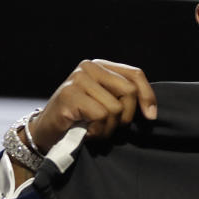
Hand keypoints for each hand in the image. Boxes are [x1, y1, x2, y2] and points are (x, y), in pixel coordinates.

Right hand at [28, 59, 156, 153]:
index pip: (136, 74)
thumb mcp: (106, 104)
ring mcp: (78, 78)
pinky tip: (87, 132)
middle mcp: (89, 67)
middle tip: (110, 126)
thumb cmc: (81, 120)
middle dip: (126, 116)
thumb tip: (151, 110)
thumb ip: (123, 98)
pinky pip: (101, 115)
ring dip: (109, 128)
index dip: (148, 96)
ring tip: (95, 130)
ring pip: (116, 107)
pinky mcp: (69, 94)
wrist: (47, 133)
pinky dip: (98, 130)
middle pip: (130, 91)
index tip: (151, 116)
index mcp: (101, 66)